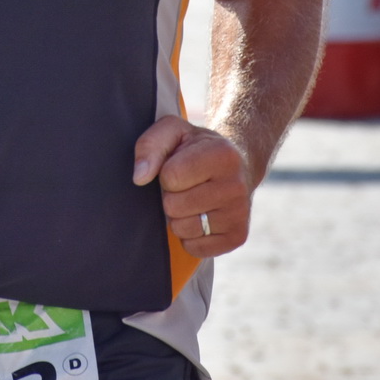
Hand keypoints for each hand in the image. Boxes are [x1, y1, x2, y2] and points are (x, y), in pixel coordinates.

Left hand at [132, 115, 252, 257]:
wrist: (236, 163)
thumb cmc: (196, 147)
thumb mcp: (173, 131)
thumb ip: (151, 146)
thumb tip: (140, 177)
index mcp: (222, 154)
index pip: (171, 177)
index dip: (166, 173)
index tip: (179, 165)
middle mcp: (237, 186)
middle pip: (174, 206)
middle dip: (171, 196)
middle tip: (186, 185)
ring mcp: (239, 214)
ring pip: (182, 229)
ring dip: (179, 216)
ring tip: (193, 199)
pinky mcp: (237, 237)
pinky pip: (194, 248)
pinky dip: (190, 235)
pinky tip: (202, 215)